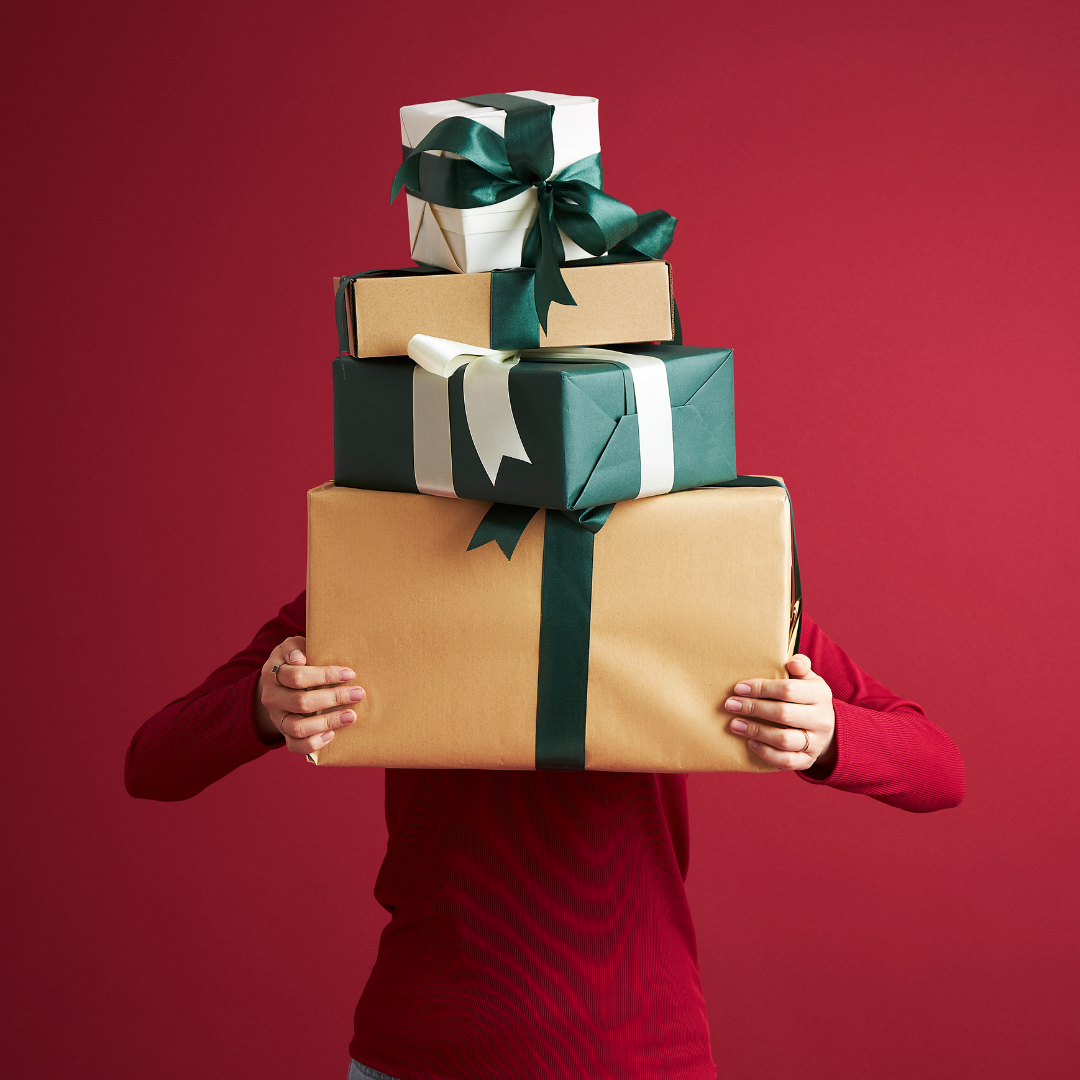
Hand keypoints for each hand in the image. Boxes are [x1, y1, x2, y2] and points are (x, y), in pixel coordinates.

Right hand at [255, 636, 364, 755]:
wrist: (277, 682)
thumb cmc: (295, 659)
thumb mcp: (293, 646)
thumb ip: (296, 646)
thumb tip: (299, 657)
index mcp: (272, 673)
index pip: (297, 677)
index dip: (325, 676)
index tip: (349, 674)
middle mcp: (272, 697)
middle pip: (300, 702)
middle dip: (333, 698)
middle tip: (358, 694)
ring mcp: (277, 718)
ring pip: (298, 727)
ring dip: (328, 722)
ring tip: (351, 716)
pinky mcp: (283, 733)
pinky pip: (295, 746)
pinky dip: (313, 743)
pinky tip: (332, 735)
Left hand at [724, 654, 836, 771]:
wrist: (827, 729)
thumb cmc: (808, 698)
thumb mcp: (808, 679)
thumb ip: (800, 666)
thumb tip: (793, 661)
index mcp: (820, 695)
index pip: (788, 690)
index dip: (761, 688)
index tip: (739, 688)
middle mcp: (821, 719)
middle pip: (783, 714)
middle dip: (753, 708)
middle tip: (730, 705)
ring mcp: (816, 742)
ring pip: (783, 739)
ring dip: (755, 731)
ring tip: (735, 724)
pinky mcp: (808, 760)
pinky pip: (786, 761)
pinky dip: (765, 753)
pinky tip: (750, 742)